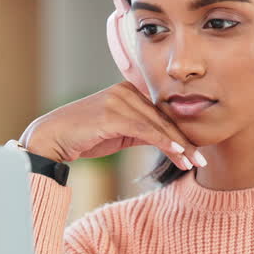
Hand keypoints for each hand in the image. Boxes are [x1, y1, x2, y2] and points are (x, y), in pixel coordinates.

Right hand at [19, 82, 205, 170]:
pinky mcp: (112, 113)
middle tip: (201, 160)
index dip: (180, 133)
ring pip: (156, 125)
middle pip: (162, 119)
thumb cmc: (83, 137)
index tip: (195, 152)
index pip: (160, 114)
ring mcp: (118, 100)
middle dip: (184, 141)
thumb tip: (168, 142)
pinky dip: (163, 141)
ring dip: (177, 145)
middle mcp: (125, 90)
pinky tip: (177, 151)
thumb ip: (141, 132)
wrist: (52, 138)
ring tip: (193, 162)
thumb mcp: (119, 133)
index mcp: (128, 91)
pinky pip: (144, 129)